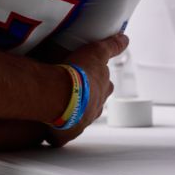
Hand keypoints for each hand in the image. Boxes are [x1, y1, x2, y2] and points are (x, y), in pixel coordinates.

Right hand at [45, 32, 128, 146]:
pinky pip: (60, 136)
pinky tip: (49, 129)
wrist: (60, 94)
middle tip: (72, 93)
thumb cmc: (78, 73)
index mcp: (102, 91)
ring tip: (58, 108)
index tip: (87, 78)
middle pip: (93, 105)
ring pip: (77, 121)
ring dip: (70, 115)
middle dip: (85, 100)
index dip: (96, 82)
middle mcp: (94, 109)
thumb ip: (112, 46)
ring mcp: (80, 124)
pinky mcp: (64, 135)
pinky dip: (55, 133)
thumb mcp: (97, 52)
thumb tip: (125, 38)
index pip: (103, 86)